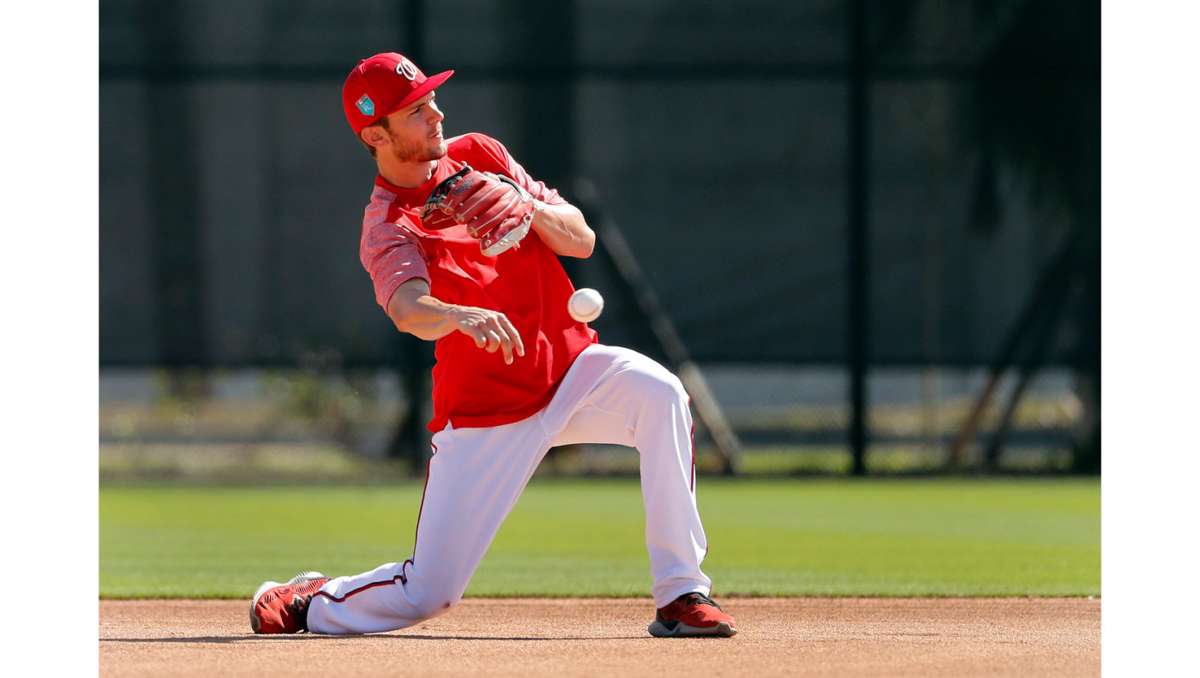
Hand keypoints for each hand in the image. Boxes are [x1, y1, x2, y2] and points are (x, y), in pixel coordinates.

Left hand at [421, 165, 536, 255]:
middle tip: (458, 219)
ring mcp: (511, 202)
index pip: (471, 183)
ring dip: (483, 222)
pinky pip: (508, 226)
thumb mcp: (472, 198)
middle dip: (470, 208)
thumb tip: (427, 216)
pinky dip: (497, 236)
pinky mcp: (519, 217)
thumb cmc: (487, 203)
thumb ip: (454, 205)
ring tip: (471, 232)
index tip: (446, 207)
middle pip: (485, 196)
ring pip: (498, 211)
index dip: (458, 194)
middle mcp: (500, 188)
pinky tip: (486, 245)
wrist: (521, 203)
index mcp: (487, 180)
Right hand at [448, 305, 524, 363]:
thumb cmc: (480, 321)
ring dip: (492, 349)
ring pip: (495, 342)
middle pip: (505, 340)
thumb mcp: (493, 320)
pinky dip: (482, 345)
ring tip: (488, 347)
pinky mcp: (473, 327)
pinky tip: (480, 344)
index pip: (513, 333)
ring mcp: (483, 323)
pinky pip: (482, 342)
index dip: (518, 344)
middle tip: (509, 361)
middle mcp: (493, 319)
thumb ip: (503, 330)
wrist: (459, 313)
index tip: (521, 354)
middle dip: (508, 353)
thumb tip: (513, 345)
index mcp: (501, 317)